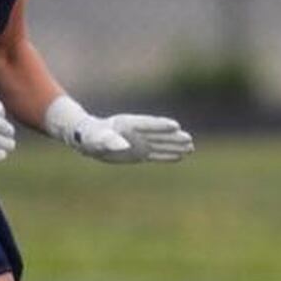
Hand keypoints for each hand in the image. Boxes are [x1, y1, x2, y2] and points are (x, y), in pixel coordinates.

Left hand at [45, 96, 193, 162]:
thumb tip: (124, 146)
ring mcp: (141, 142)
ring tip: (191, 147)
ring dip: (175, 146)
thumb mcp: (97, 138)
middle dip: (173, 137)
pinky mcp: (140, 152)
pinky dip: (168, 155)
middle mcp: (138, 133)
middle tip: (188, 139)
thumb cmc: (91, 136)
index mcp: (129, 125)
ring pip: (161, 144)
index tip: (176, 125)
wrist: (89, 140)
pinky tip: (180, 156)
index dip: (161, 125)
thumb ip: (110, 140)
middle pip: (159, 134)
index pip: (148, 124)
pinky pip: (157, 154)